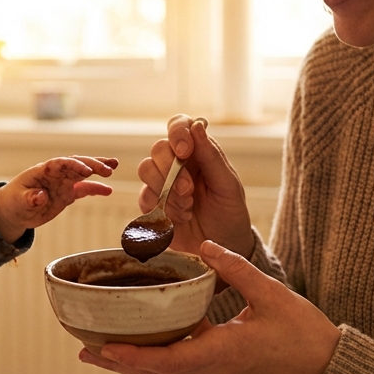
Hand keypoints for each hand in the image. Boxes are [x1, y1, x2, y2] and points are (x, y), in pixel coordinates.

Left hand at [0, 156, 117, 242]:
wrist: (14, 211)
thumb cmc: (13, 202)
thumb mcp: (19, 202)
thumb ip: (30, 198)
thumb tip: (41, 196)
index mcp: (43, 171)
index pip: (61, 163)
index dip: (75, 165)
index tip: (88, 171)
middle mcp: (56, 174)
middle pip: (76, 164)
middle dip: (92, 164)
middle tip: (109, 168)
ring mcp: (62, 183)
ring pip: (83, 173)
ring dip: (98, 169)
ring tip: (113, 168)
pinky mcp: (67, 194)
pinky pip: (84, 189)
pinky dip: (96, 189)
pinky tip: (108, 191)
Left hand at [79, 240, 339, 373]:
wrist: (327, 367)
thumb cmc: (304, 333)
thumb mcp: (271, 293)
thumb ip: (236, 268)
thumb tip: (205, 245)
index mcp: (222, 352)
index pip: (169, 360)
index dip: (134, 355)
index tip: (104, 347)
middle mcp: (212, 368)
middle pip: (156, 371)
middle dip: (120, 362)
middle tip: (84, 350)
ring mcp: (216, 372)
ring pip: (165, 371)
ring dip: (133, 363)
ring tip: (99, 350)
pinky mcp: (221, 368)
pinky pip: (179, 366)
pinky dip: (154, 358)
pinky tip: (140, 343)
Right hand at [138, 115, 253, 255]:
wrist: (223, 248)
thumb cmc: (230, 214)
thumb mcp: (228, 185)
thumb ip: (212, 156)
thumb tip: (198, 125)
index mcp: (197, 152)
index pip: (179, 125)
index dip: (177, 132)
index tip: (185, 151)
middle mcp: (176, 164)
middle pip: (158, 148)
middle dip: (171, 169)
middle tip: (189, 191)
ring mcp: (161, 184)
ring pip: (145, 169)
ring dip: (166, 189)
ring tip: (187, 207)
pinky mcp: (151, 205)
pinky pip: (144, 196)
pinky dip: (161, 207)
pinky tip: (179, 218)